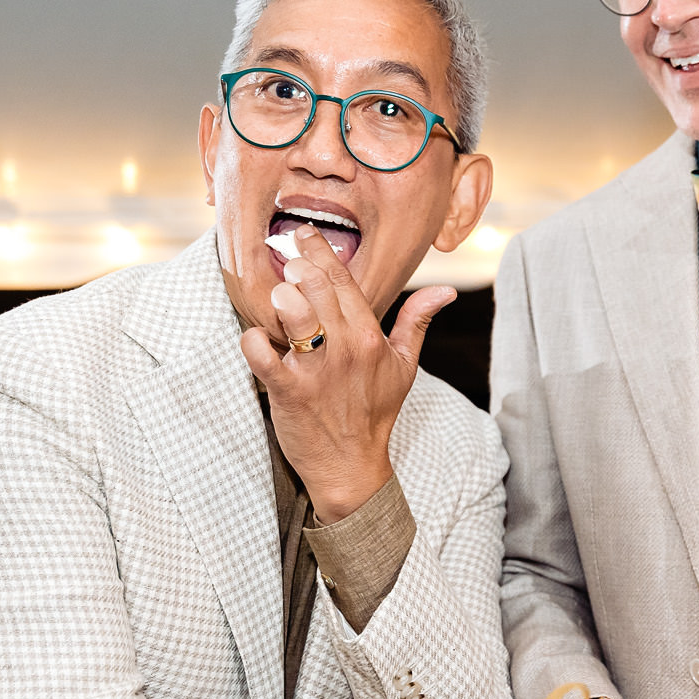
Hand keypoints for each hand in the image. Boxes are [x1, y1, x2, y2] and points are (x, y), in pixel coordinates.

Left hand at [241, 225, 455, 520]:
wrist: (352, 466)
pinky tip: (256, 340)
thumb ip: (416, 322)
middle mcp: (344, 348)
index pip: (342, 281)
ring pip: (292, 313)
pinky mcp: (287, 390)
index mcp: (369, 337)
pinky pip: (261, 353)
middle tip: (285, 256)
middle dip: (297, 265)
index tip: (302, 233)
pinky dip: (253, 341)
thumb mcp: (404, 366)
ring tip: (277, 295)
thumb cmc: (375, 413)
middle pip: (315, 287)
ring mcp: (315, 369)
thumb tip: (445, 291)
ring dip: (280, 297)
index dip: (319, 251)